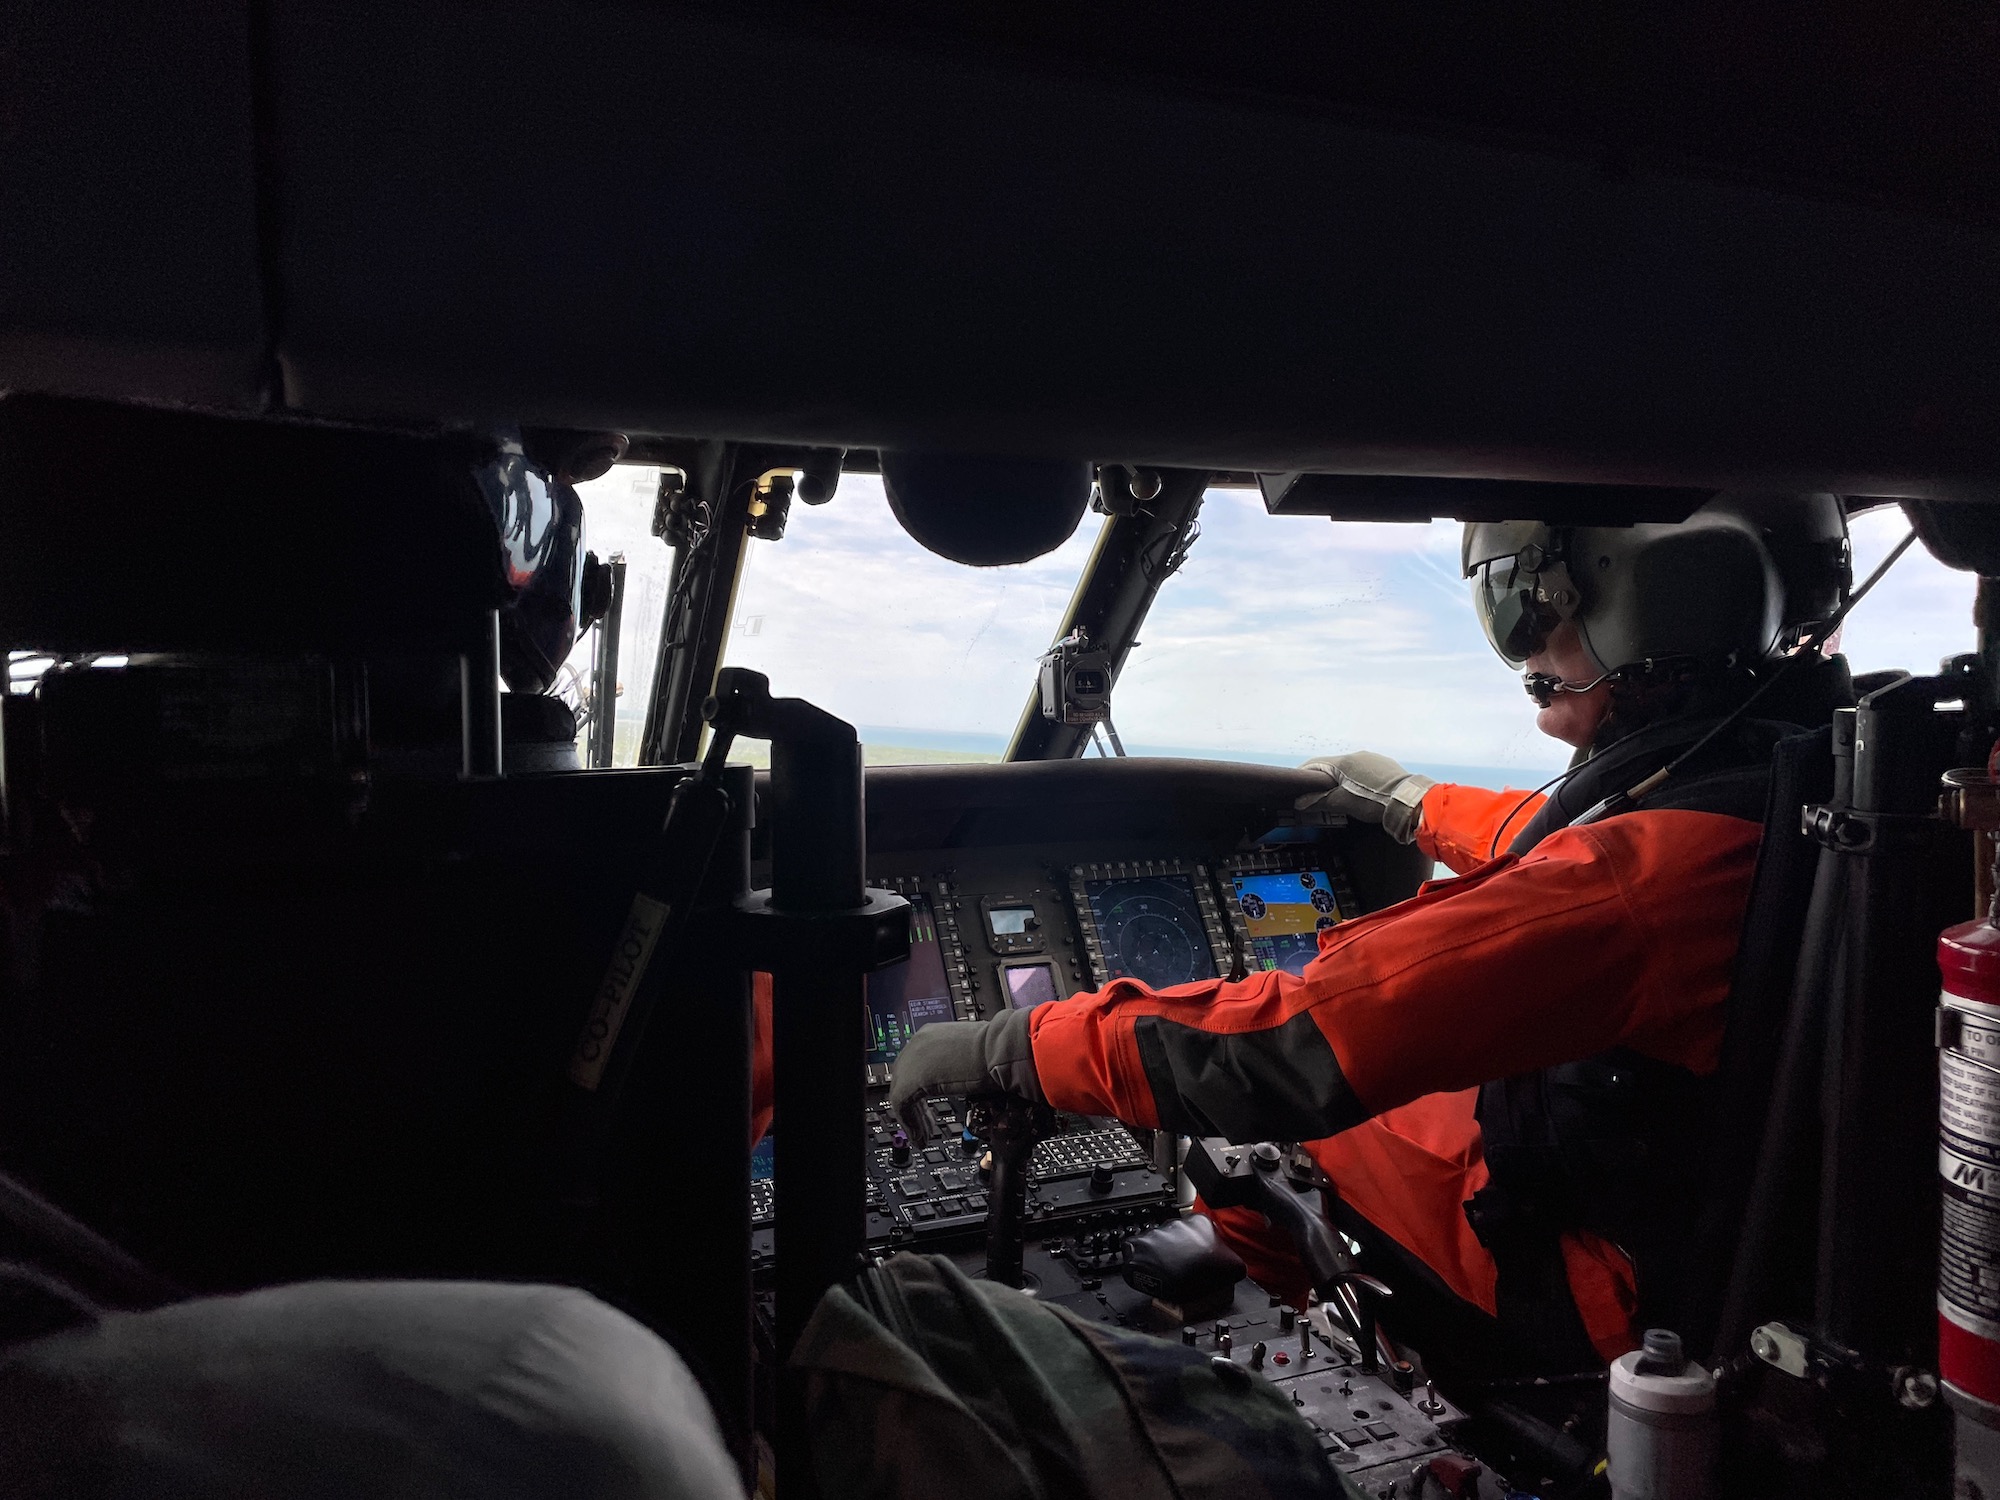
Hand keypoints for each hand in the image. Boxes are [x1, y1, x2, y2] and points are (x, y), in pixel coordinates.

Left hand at [888, 1008, 1044, 1144]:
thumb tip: (966, 1080)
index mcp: (932, 1035)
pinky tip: (922, 1138)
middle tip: (925, 1127)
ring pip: (901, 1094)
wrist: (999, 1050)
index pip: (915, 1065)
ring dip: (913, 1119)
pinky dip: (911, 1124)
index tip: (928, 1110)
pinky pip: (901, 1106)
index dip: (919, 1091)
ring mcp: (912, 1059)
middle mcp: (918, 1043)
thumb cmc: (997, 1052)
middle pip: (903, 1079)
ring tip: (923, 1138)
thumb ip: (960, 1066)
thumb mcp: (971, 1058)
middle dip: (915, 1107)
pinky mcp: (911, 1079)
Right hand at [1297, 752, 1433, 843]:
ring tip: (1339, 796)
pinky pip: (1365, 771)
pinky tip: (1361, 793)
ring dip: (1341, 780)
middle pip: (1333, 766)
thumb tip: (1300, 802)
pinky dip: (1357, 780)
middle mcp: (1358, 755)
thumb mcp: (1343, 803)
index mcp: (1344, 761)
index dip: (1303, 775)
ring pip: (1350, 769)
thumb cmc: (1374, 801)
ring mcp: (1374, 759)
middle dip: (1322, 780)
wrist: (1410, 801)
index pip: (1315, 764)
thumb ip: (1320, 801)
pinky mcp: (1386, 766)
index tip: (1295, 786)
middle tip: (1315, 795)